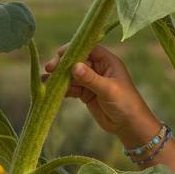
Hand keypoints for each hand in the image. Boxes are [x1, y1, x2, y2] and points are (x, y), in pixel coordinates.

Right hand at [41, 43, 159, 143]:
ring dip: (59, 77)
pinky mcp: (86, 93)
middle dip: (63, 64)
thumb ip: (91, 78)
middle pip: (77, 60)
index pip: (89, 48)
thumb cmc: (125, 103)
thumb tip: (74, 66)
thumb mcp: (108, 90)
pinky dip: (62, 88)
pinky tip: (52, 90)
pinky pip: (71, 87)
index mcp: (108, 62)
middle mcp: (99, 69)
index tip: (59, 54)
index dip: (74, 49)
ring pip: (72, 75)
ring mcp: (92, 81)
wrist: (129, 125)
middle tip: (50, 68)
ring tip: (46, 81)